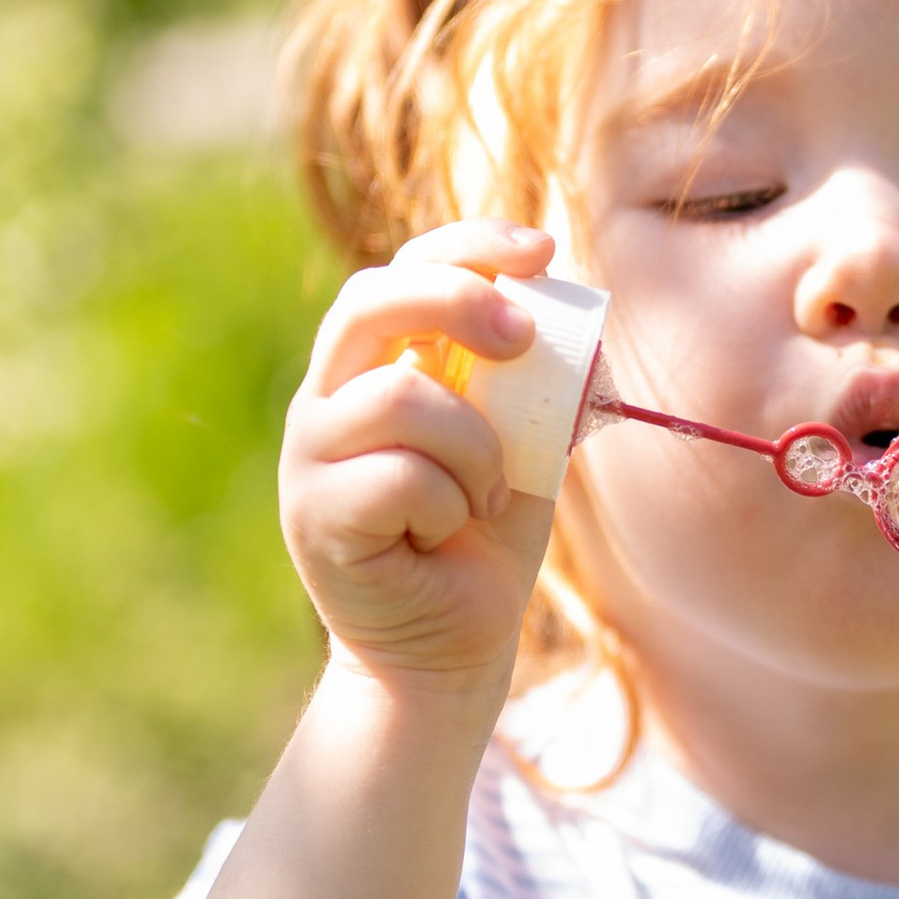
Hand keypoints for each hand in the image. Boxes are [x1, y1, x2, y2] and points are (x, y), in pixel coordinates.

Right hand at [279, 220, 560, 688]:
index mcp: (376, 365)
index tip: (542, 252)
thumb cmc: (484, 542)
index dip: (470, 246)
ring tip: (483, 498)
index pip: (403, 269)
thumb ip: (540, 389)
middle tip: (523, 341)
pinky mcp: (314, 514)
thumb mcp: (527, 449)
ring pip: (401, 395)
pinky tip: (441, 539)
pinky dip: (449, 507)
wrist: (446, 652)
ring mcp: (312, 454)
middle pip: (371, 301)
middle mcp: (329, 396)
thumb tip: (587, 331)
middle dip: (459, 302)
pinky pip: (402, 476)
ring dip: (475, 449)